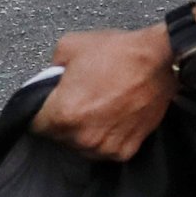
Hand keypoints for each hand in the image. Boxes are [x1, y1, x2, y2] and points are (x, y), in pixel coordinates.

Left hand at [31, 26, 175, 162]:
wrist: (159, 60)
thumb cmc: (118, 52)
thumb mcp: (69, 46)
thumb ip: (50, 69)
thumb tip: (48, 81)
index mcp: (63, 114)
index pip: (36, 126)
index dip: (39, 114)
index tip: (47, 107)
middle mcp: (83, 137)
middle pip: (58, 138)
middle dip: (63, 123)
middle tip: (77, 102)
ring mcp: (105, 147)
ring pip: (81, 147)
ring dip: (84, 133)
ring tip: (97, 109)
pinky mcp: (125, 151)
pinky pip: (105, 149)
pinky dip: (106, 137)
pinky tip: (112, 117)